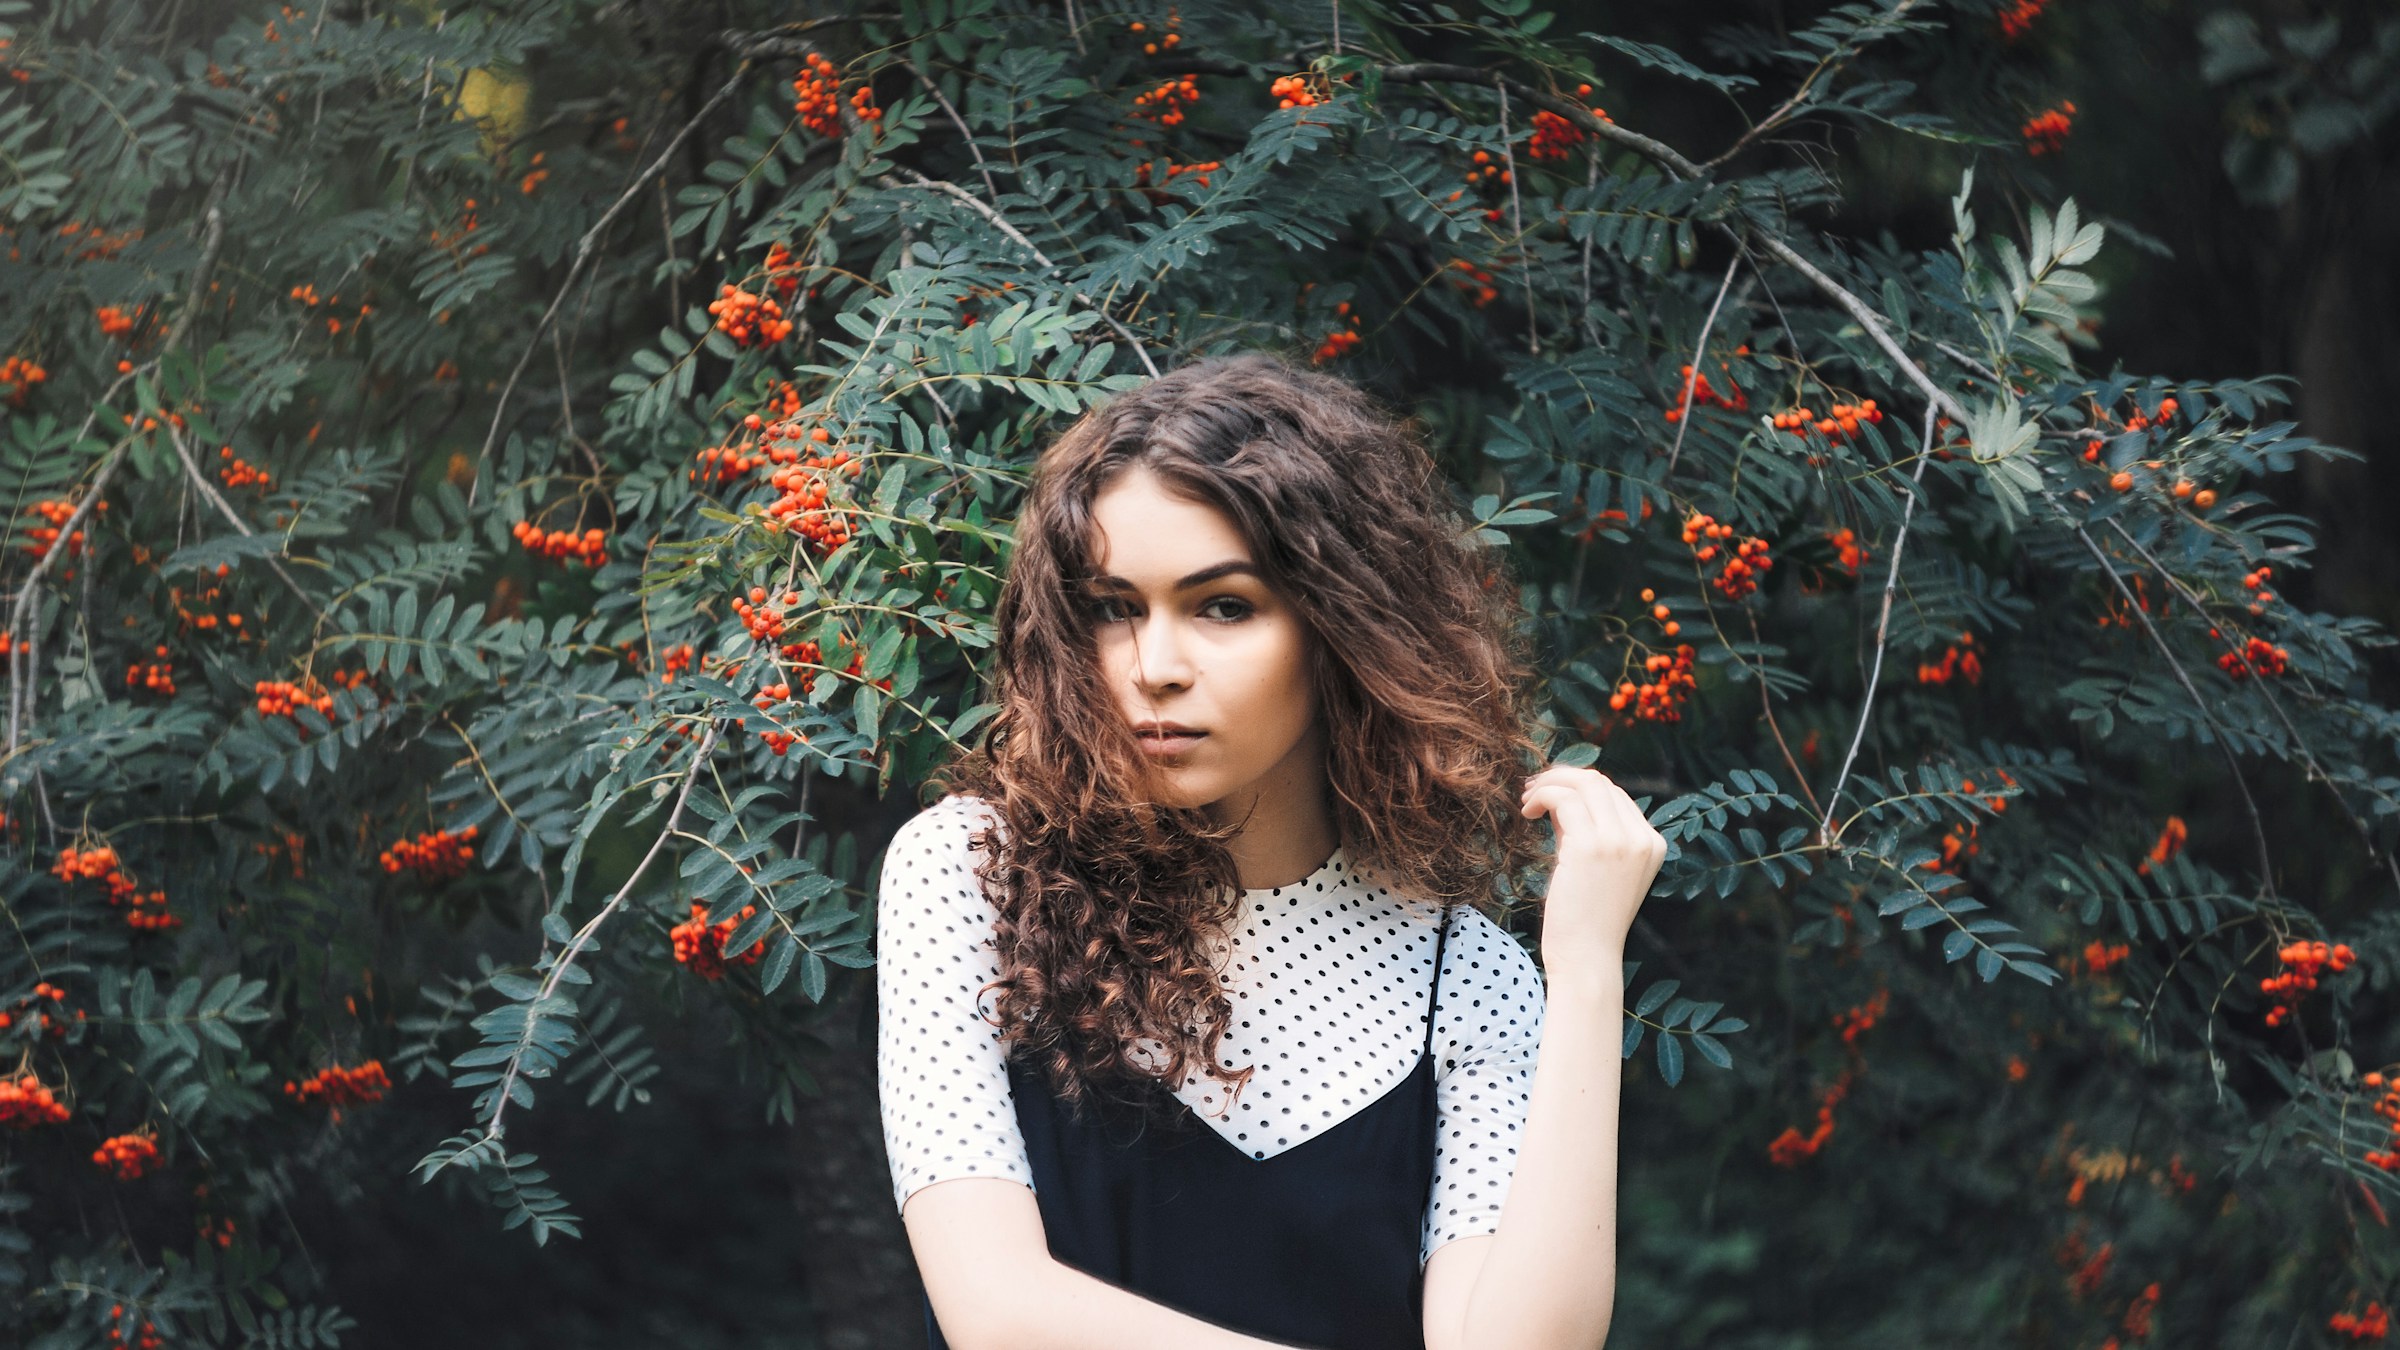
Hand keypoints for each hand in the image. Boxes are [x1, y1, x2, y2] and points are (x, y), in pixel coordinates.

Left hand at [1519, 764, 1664, 981]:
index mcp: (1652, 844)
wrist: (1586, 959)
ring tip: (1526, 800)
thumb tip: (1560, 796)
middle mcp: (1643, 838)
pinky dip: (1542, 797)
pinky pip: (1564, 799)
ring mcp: (1620, 841)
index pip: (1615, 795)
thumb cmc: (1585, 919)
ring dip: (1548, 784)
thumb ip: (1584, 831)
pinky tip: (1526, 813)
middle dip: (1562, 777)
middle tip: (1531, 789)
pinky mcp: (1591, 846)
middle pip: (1600, 782)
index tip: (1549, 793)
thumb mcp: (1593, 866)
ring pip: (1583, 784)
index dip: (1579, 787)